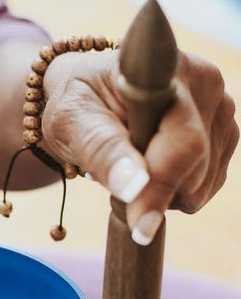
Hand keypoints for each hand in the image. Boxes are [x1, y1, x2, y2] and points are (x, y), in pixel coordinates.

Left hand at [41, 48, 238, 241]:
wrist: (93, 93)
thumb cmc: (79, 103)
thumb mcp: (72, 121)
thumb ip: (102, 150)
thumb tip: (134, 187)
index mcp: (168, 71)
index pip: (181, 139)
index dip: (163, 182)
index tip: (140, 227)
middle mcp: (206, 84)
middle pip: (194, 167)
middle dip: (151, 190)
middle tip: (110, 177)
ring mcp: (222, 109)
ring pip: (202, 183)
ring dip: (162, 191)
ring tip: (128, 164)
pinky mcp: (225, 134)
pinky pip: (207, 186)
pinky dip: (175, 190)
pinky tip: (150, 167)